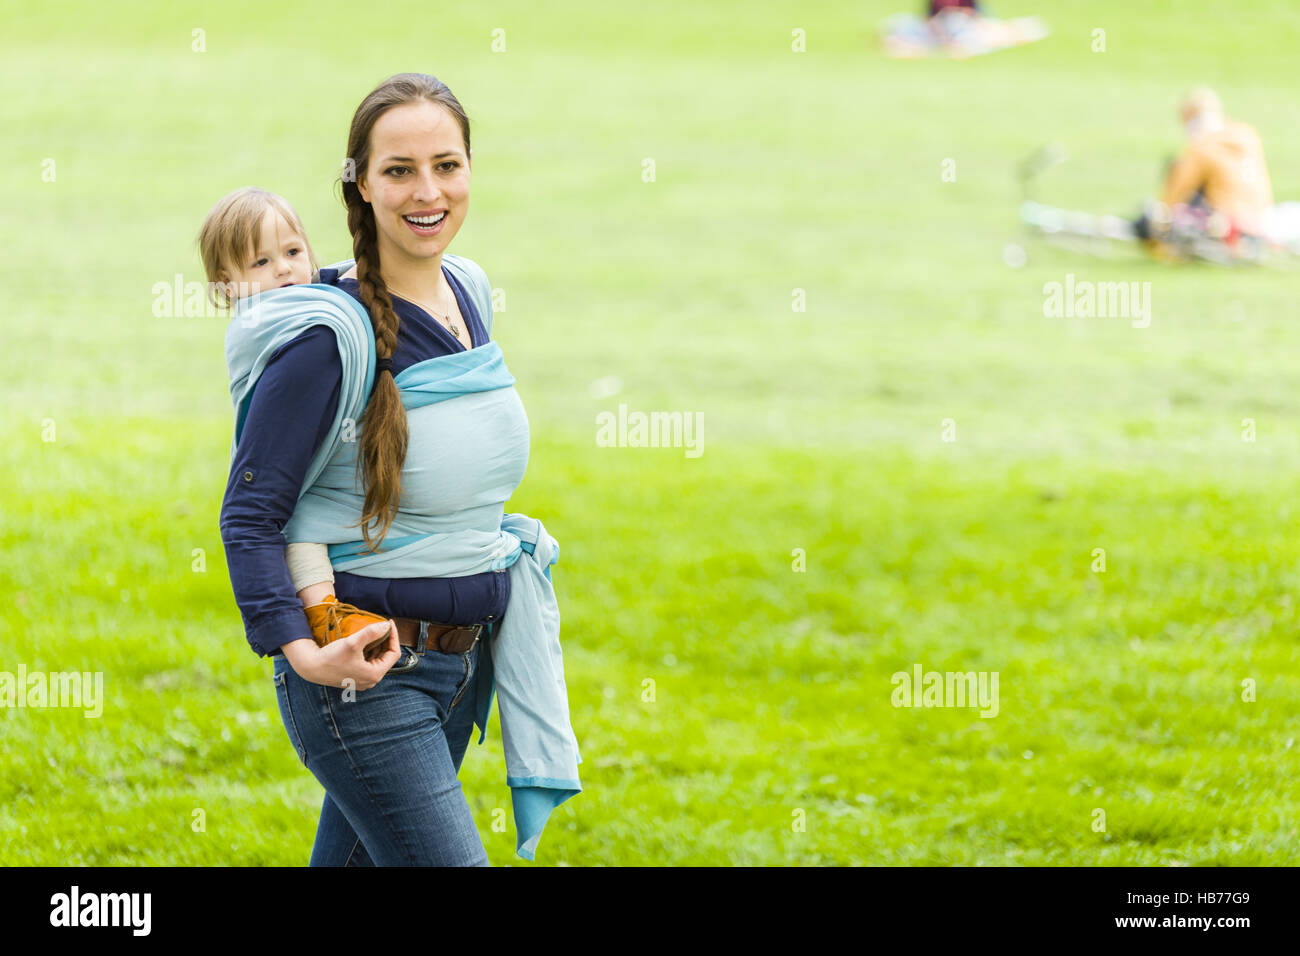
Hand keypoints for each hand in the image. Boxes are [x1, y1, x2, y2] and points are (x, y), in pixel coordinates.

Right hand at [280, 620, 401, 689]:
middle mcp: (371, 680)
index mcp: (375, 674)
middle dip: (386, 640)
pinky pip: (368, 662)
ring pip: (377, 659)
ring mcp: (363, 680)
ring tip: (374, 631)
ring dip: (377, 644)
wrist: (310, 667)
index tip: (389, 623)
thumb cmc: (331, 657)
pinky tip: (364, 640)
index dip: (393, 636)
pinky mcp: (355, 677)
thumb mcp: (353, 642)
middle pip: (386, 656)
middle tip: (382, 625)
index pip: (394, 653)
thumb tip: (386, 625)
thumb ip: (371, 632)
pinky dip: (369, 650)